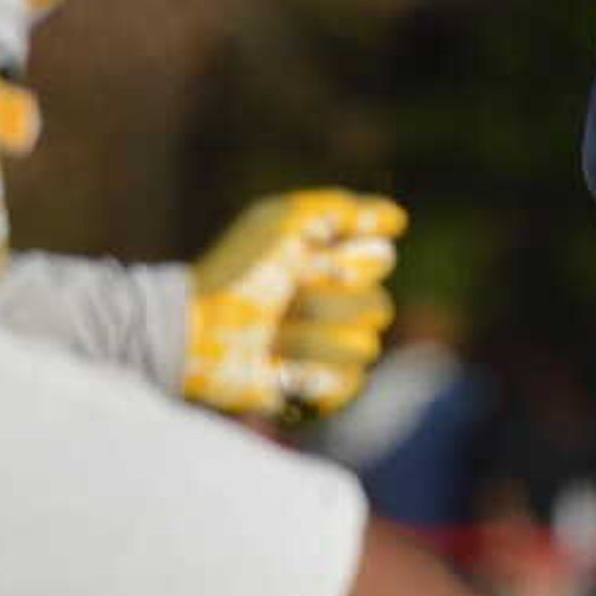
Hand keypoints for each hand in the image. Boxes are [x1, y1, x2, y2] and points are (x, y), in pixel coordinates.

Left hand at [184, 190, 409, 425]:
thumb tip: (399, 221)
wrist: (197, 328)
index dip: (346, 265)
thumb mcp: (282, 220)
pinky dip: (312, 376)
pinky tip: (282, 369)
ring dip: (310, 341)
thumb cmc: (236, 270)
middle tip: (285, 301)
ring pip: (364, 348)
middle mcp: (342, 304)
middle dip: (324, 304)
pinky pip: (350, 384)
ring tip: (272, 338)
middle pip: (379, 308)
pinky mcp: (321, 387)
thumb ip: (340, 209)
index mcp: (338, 262)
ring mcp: (333, 347)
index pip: (381, 261)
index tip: (304, 262)